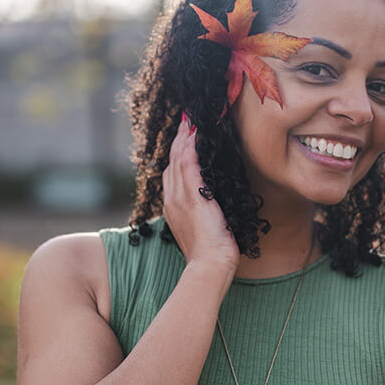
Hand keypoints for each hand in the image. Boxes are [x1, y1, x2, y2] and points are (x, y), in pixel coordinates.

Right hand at [162, 113, 239, 276]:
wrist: (209, 265)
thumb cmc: (211, 253)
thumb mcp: (204, 228)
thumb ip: (204, 211)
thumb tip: (213, 203)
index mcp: (173, 206)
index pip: (173, 172)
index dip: (179, 152)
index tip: (187, 137)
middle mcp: (172, 198)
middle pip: (173, 160)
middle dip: (180, 138)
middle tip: (188, 119)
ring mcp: (179, 196)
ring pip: (178, 158)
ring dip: (185, 136)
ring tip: (191, 119)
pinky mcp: (192, 196)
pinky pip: (188, 163)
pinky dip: (191, 146)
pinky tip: (196, 132)